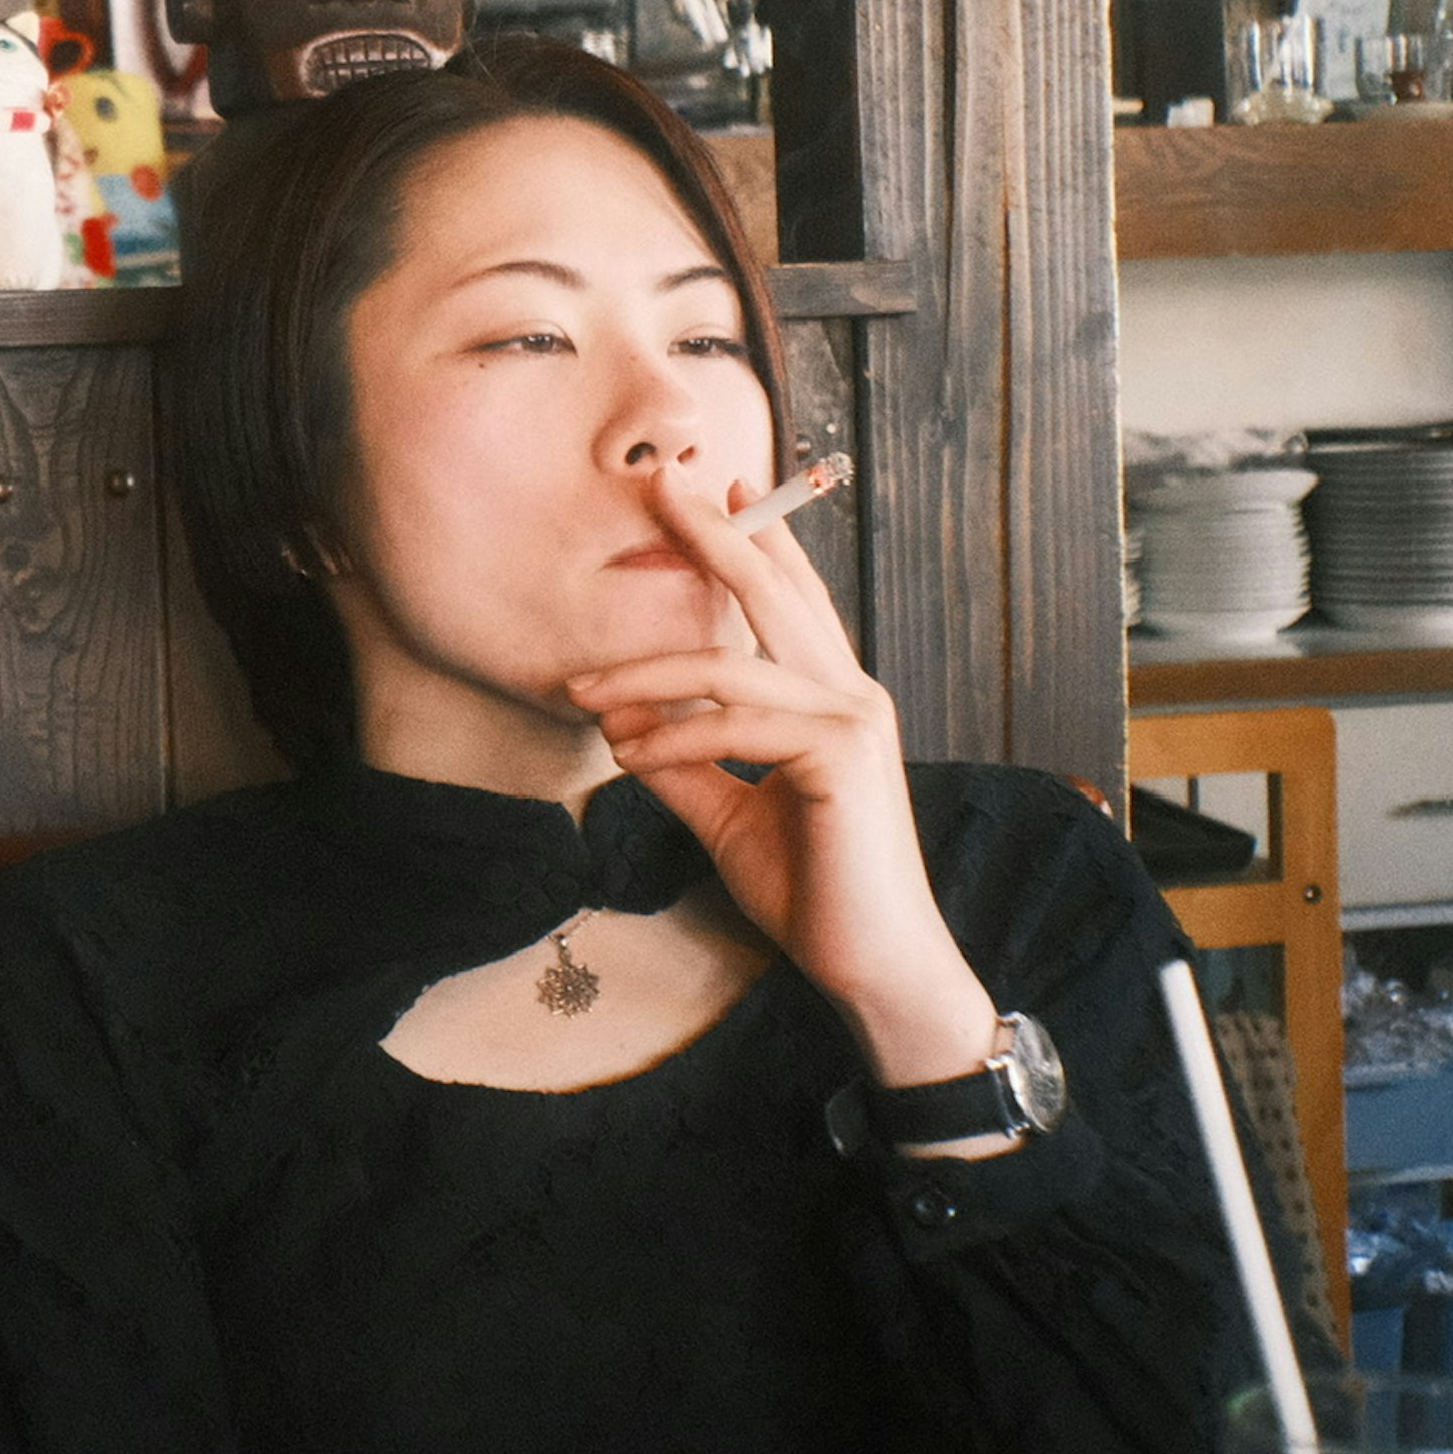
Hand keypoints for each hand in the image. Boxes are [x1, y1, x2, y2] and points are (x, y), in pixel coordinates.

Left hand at [562, 459, 998, 1088]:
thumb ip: (684, 764)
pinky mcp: (843, 755)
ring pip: (730, 665)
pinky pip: (735, 725)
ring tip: (582, 693)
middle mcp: (851, 694)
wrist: (870, 967)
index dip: (757, 542)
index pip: (791, 602)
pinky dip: (671, 734)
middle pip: (775, 594)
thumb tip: (623, 729)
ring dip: (644, 674)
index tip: (714, 491)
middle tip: (660, 486)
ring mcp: (853, 719)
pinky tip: (629, 752)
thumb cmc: (812, 892)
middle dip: (715, 535)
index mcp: (832, 700)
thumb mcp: (727, 815)